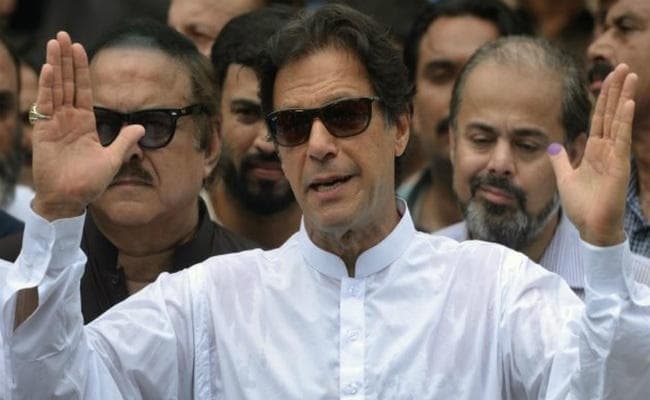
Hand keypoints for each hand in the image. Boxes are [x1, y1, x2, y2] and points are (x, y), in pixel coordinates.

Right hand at [31, 32, 143, 220]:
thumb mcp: (113, 160)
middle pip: (67, 83)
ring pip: (56, 88)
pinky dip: (48, 87)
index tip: (80, 48)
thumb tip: (142, 126)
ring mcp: (55, 123)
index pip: (84, 90)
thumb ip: (124, 141)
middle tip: (62, 36)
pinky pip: (46, 105)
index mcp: (86, 123)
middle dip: (66, 59)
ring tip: (55, 44)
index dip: (82, 69)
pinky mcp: (44, 131)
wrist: (70, 199)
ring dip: (56, 66)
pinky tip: (51, 70)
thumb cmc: (90, 183)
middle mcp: (69, 119)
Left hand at [548, 64, 636, 245]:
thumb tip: (554, 145)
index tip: (608, 78)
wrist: (591, 227)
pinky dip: (623, 121)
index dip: (603, 98)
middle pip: (611, 113)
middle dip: (616, 90)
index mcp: (595, 151)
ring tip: (629, 75)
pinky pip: (621, 140)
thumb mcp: (565, 178)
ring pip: (619, 121)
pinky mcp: (618, 166)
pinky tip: (626, 104)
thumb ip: (560, 160)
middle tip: (623, 66)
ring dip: (623, 97)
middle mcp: (607, 150)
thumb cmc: (582, 205)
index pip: (599, 118)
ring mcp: (614, 156)